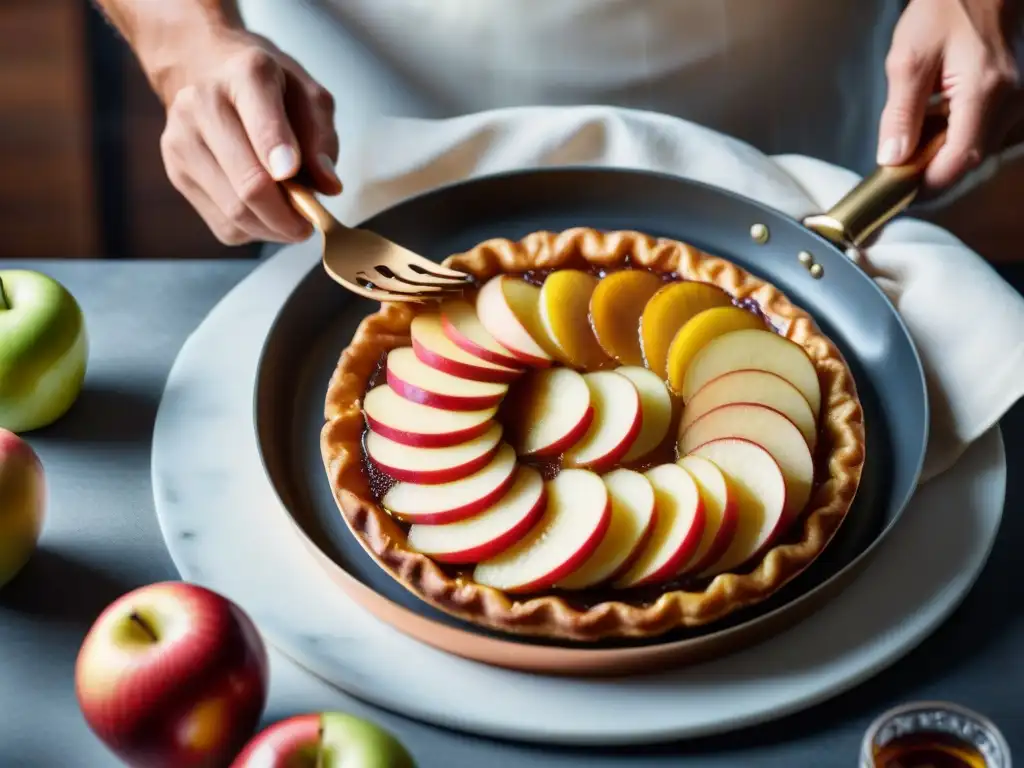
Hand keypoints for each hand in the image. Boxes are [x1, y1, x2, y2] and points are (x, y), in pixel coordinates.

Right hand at [158, 30, 340, 244]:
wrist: (208, 72)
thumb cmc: (270, 89)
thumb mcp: (309, 97)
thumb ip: (322, 138)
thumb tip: (328, 186)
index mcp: (245, 75)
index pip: (264, 128)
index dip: (287, 166)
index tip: (307, 190)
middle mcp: (202, 104)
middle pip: (250, 184)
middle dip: (288, 216)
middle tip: (310, 224)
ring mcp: (182, 141)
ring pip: (235, 212)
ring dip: (272, 228)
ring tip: (292, 220)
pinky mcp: (175, 172)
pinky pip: (223, 224)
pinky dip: (252, 230)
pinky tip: (265, 215)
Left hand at [878, 0, 1019, 187]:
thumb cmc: (947, 7)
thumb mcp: (908, 60)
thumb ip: (900, 114)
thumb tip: (892, 159)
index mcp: (986, 91)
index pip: (959, 160)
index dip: (927, 185)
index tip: (898, 194)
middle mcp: (1010, 101)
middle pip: (969, 161)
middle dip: (930, 173)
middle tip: (894, 174)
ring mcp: (1016, 100)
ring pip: (976, 149)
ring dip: (940, 155)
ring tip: (908, 146)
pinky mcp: (1012, 97)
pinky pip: (982, 132)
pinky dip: (952, 138)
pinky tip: (928, 127)